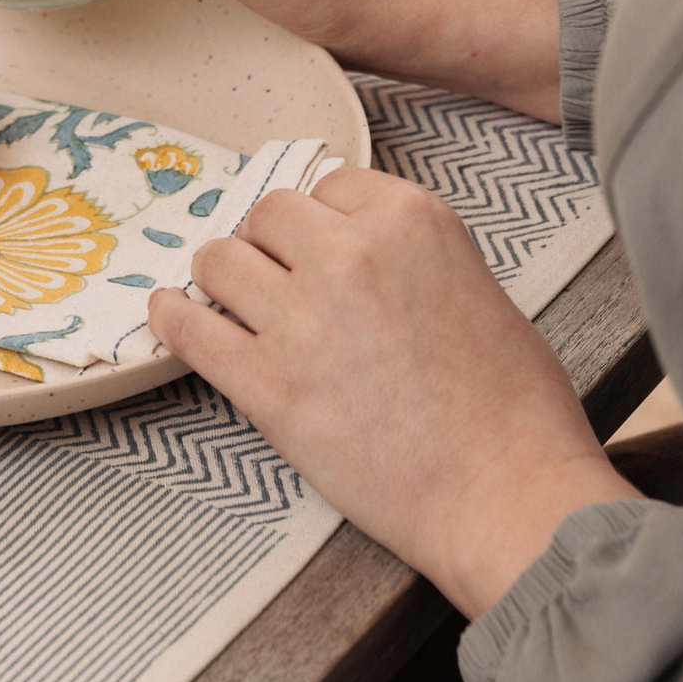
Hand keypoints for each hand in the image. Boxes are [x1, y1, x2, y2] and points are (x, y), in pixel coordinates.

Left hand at [149, 169, 638, 616]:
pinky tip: (171, 316)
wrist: (506, 496)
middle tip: (274, 275)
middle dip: (268, 242)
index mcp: (411, 221)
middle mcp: (350, 253)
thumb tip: (360, 253)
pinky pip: (190, 329)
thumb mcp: (476, 287)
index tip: (314, 243)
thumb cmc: (511, 409)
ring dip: (220, 277)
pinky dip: (172, 319)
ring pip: (219, 259)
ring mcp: (302, 317)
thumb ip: (411, 256)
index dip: (320, 220)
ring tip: (224, 298)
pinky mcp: (267, 384)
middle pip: (268, 214)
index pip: (329, 184)